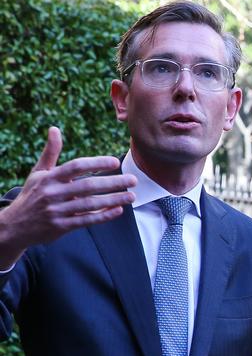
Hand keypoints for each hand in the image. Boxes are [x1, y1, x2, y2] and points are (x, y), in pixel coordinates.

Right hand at [0, 126, 135, 267]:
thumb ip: (51, 152)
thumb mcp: (38, 173)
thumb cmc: (32, 195)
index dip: (96, 163)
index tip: (115, 161)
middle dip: (113, 182)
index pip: (76, 167)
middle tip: (133, 180)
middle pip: (88, 186)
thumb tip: (54, 129)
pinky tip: (118, 210)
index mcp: (50, 178)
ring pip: (90, 204)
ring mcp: (57, 211)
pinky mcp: (61, 226)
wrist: (15, 226)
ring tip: (131, 196)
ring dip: (114, 200)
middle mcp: (53, 193)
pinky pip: (86, 220)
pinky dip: (103, 216)